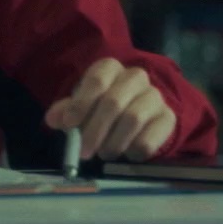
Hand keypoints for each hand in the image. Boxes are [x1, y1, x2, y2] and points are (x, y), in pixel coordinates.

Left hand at [45, 58, 175, 161]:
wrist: (141, 116)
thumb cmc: (102, 108)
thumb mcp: (82, 106)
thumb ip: (66, 111)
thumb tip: (53, 119)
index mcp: (110, 68)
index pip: (96, 80)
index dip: (81, 103)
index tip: (69, 125)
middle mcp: (135, 77)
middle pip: (113, 102)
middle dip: (95, 130)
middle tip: (84, 151)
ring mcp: (154, 96)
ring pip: (132, 119)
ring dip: (113, 142)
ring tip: (103, 154)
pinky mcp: (168, 118)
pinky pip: (150, 137)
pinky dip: (133, 151)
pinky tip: (126, 155)